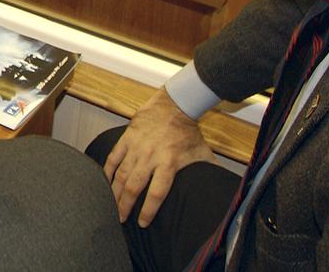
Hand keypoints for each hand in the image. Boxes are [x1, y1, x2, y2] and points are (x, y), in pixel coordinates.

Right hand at [102, 87, 214, 226]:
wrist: (175, 104)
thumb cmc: (188, 131)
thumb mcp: (201, 153)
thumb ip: (209, 172)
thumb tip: (224, 189)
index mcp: (168, 163)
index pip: (157, 193)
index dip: (148, 210)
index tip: (142, 223)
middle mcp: (150, 157)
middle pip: (134, 187)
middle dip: (125, 206)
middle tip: (121, 219)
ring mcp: (136, 147)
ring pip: (121, 174)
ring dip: (115, 192)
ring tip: (110, 206)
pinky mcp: (127, 137)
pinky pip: (114, 157)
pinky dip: (107, 170)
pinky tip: (104, 182)